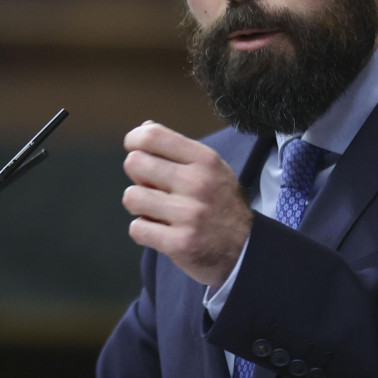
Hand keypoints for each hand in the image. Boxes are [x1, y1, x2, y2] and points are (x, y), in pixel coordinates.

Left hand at [122, 121, 251, 287]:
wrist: (245, 249)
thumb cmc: (221, 204)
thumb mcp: (212, 169)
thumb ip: (178, 149)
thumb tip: (143, 128)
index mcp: (205, 160)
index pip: (152, 136)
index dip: (134, 141)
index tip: (135, 150)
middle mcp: (197, 183)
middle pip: (135, 164)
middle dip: (137, 176)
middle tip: (153, 187)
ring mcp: (188, 214)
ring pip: (131, 197)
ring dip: (139, 206)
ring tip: (157, 211)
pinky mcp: (179, 243)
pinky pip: (137, 229)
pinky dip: (144, 231)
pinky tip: (161, 231)